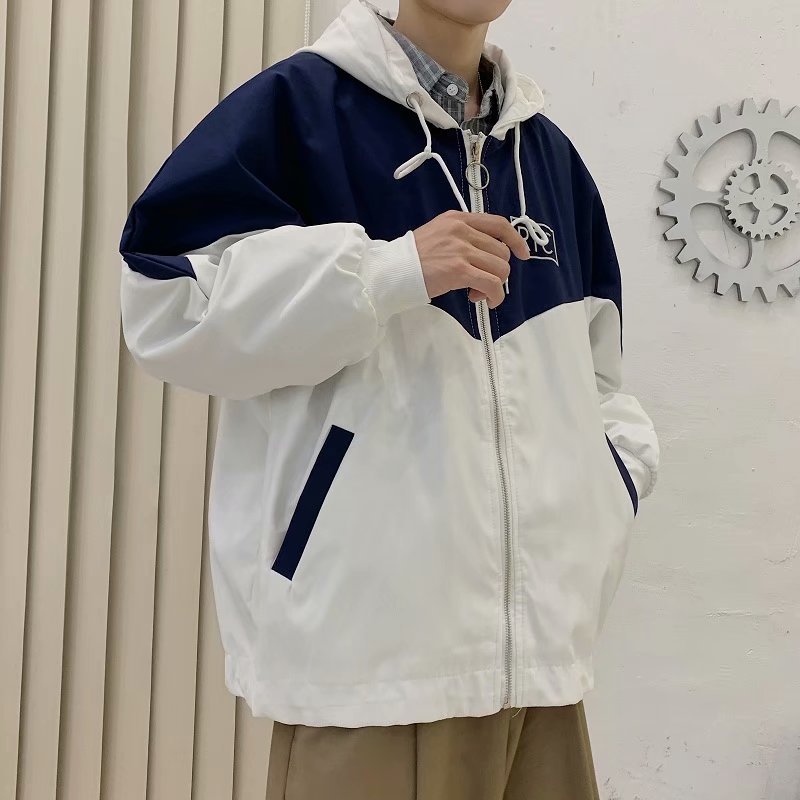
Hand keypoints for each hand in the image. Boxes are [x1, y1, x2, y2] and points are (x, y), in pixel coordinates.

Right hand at [412, 210, 529, 308]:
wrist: (391, 271)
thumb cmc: (411, 259)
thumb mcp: (438, 235)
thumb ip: (461, 237)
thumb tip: (486, 256)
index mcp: (457, 219)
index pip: (498, 224)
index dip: (515, 240)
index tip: (522, 254)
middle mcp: (462, 230)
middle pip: (501, 252)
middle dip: (497, 272)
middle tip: (480, 284)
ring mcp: (461, 249)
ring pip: (500, 269)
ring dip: (494, 286)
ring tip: (476, 293)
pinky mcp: (459, 270)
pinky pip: (492, 284)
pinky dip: (494, 296)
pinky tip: (483, 300)